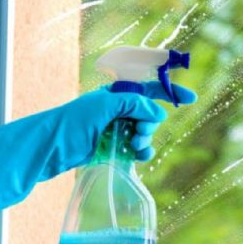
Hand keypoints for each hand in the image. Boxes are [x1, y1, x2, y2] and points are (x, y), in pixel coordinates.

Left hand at [66, 81, 195, 161]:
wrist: (52, 147)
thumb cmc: (73, 121)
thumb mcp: (105, 105)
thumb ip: (134, 105)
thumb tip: (159, 114)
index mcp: (117, 94)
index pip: (149, 87)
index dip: (169, 91)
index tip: (190, 98)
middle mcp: (120, 110)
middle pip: (151, 114)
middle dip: (150, 123)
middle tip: (139, 132)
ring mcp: (118, 129)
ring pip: (146, 132)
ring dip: (145, 139)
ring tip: (134, 146)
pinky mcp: (116, 147)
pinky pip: (139, 149)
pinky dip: (142, 152)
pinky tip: (138, 156)